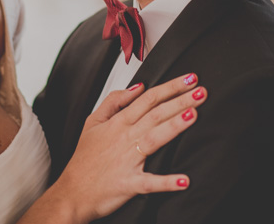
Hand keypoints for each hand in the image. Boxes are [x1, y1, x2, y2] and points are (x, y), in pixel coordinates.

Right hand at [54, 73, 206, 222]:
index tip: (189, 79)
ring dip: (175, 126)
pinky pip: (150, 183)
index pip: (148, 99)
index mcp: (118, 123)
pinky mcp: (129, 183)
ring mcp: (128, 161)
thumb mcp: (92, 122)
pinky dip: (166, 182)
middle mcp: (125, 138)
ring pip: (154, 138)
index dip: (170, 87)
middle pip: (156, 114)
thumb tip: (137, 87)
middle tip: (201, 91)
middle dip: (180, 101)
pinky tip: (184, 180)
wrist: (72, 192)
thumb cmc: (84, 160)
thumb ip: (113, 101)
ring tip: (194, 115)